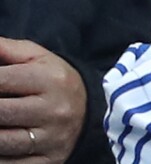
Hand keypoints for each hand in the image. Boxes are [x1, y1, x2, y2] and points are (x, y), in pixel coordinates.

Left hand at [0, 37, 86, 162]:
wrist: (90, 111)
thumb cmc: (56, 80)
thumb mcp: (40, 58)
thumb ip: (8, 50)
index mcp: (52, 80)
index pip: (3, 80)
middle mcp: (54, 110)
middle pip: (0, 112)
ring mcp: (51, 139)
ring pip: (2, 142)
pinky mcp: (48, 161)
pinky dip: (0, 156)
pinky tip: (0, 140)